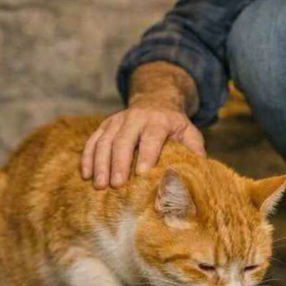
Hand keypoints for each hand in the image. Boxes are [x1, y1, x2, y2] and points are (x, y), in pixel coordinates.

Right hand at [81, 103, 204, 188]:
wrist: (156, 100)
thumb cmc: (174, 125)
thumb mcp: (189, 132)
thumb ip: (194, 151)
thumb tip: (199, 174)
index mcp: (159, 120)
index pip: (152, 137)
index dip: (146, 154)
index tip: (141, 173)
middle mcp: (136, 117)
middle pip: (124, 139)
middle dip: (119, 163)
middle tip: (116, 185)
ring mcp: (118, 120)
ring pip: (105, 140)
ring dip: (100, 163)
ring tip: (99, 185)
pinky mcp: (105, 125)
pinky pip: (92, 140)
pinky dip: (87, 157)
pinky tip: (86, 175)